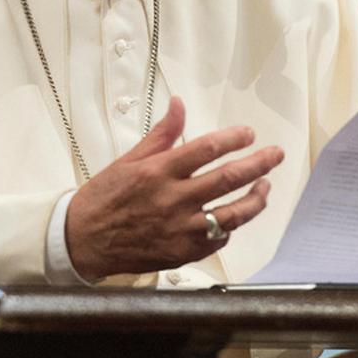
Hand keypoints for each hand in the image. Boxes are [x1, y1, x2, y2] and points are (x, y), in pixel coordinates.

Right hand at [65, 96, 283, 281]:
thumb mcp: (128, 160)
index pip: (207, 149)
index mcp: (158, 172)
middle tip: (275, 155)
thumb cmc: (104, 198)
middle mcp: (172, 200)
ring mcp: (179, 229)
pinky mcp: (181, 252)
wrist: (83, 240)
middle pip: (228, 179)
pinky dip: (229, 227)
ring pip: (232, 214)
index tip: (248, 134)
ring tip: (264, 187)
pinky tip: (235, 216)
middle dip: (258, 163)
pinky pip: (217, 240)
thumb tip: (179, 104)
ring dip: (255, 199)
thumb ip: (162, 134)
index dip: (234, 139)